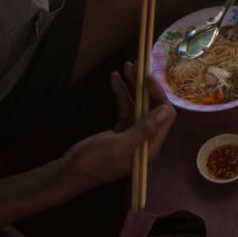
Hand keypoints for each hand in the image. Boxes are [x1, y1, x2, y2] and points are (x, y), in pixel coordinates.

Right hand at [61, 63, 174, 192]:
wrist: (71, 171)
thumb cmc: (95, 162)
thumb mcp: (120, 146)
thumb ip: (143, 129)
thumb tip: (166, 111)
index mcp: (151, 146)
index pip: (164, 115)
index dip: (158, 94)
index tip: (146, 78)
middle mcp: (146, 139)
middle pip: (152, 106)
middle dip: (145, 86)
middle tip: (136, 65)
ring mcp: (133, 133)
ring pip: (139, 104)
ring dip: (133, 85)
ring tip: (126, 65)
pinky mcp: (121, 129)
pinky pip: (126, 107)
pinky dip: (121, 93)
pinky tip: (115, 78)